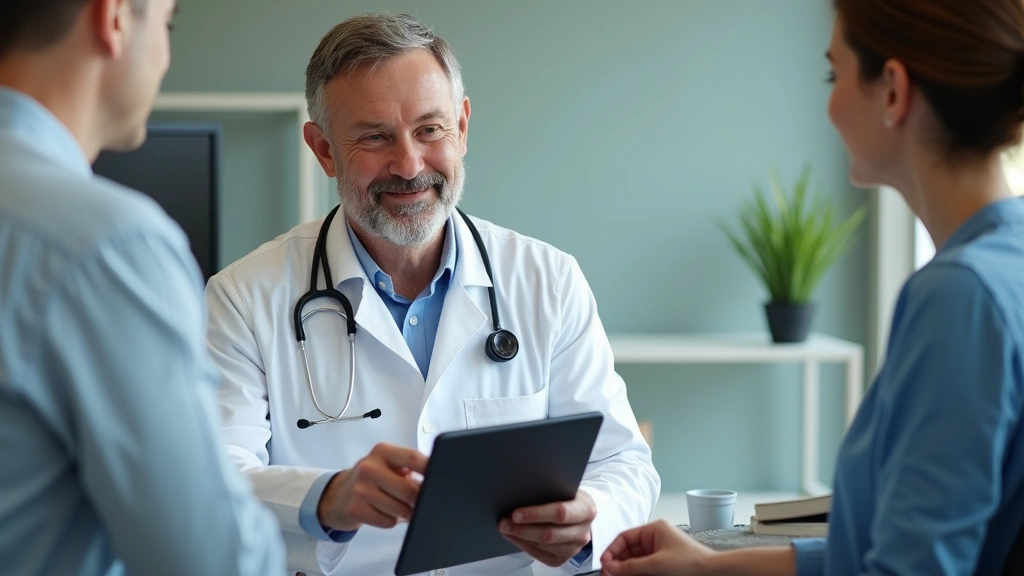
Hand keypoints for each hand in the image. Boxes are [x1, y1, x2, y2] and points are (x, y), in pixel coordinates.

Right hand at [317, 443, 427, 531]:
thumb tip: (435, 481)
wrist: (337, 494)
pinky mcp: (355, 509)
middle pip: (408, 489)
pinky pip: (387, 522)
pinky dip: (391, 521)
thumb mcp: (388, 465)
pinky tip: (383, 512)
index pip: (413, 458)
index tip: (442, 477)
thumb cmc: (371, 478)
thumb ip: (410, 468)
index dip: (430, 469)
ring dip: (405, 512)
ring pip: (400, 509)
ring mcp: (360, 489)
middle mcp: (369, 467)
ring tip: (397, 505)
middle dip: (419, 500)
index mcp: (382, 451)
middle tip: (421, 502)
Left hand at [498, 489, 596, 566]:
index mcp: (586, 510)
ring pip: (543, 546)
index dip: (536, 514)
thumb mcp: (565, 488)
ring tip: (505, 528)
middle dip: (523, 529)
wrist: (581, 513)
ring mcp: (574, 548)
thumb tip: (521, 492)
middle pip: (549, 534)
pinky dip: (523, 545)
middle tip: (504, 522)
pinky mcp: (563, 558)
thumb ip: (550, 490)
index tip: (515, 513)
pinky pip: (540, 555)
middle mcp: (583, 532)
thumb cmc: (569, 497)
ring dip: (520, 537)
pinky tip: (513, 536)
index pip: (560, 513)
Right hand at [600, 520, 714, 574]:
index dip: (612, 550)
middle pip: (628, 550)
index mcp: (654, 529)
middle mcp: (655, 538)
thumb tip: (610, 567)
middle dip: (616, 562)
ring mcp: (658, 552)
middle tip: (607, 574)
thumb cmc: (692, 562)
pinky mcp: (662, 564)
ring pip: (634, 560)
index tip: (604, 564)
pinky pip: (643, 567)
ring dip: (624, 569)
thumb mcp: (656, 564)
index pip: (625, 537)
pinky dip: (634, 573)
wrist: (713, 573)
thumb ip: (630, 566)